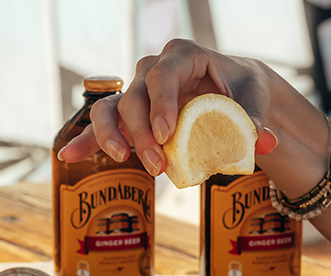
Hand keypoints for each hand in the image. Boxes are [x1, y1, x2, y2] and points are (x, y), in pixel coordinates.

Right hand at [58, 39, 278, 176]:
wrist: (230, 94)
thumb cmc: (241, 92)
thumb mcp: (253, 101)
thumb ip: (253, 121)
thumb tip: (262, 143)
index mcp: (184, 55)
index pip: (165, 73)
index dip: (162, 103)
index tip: (166, 134)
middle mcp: (154, 69)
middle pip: (136, 95)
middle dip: (141, 132)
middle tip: (158, 164)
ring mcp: (137, 92)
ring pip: (111, 107)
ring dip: (111, 136)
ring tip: (123, 160)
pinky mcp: (126, 115)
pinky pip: (101, 125)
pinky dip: (85, 141)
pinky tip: (69, 156)